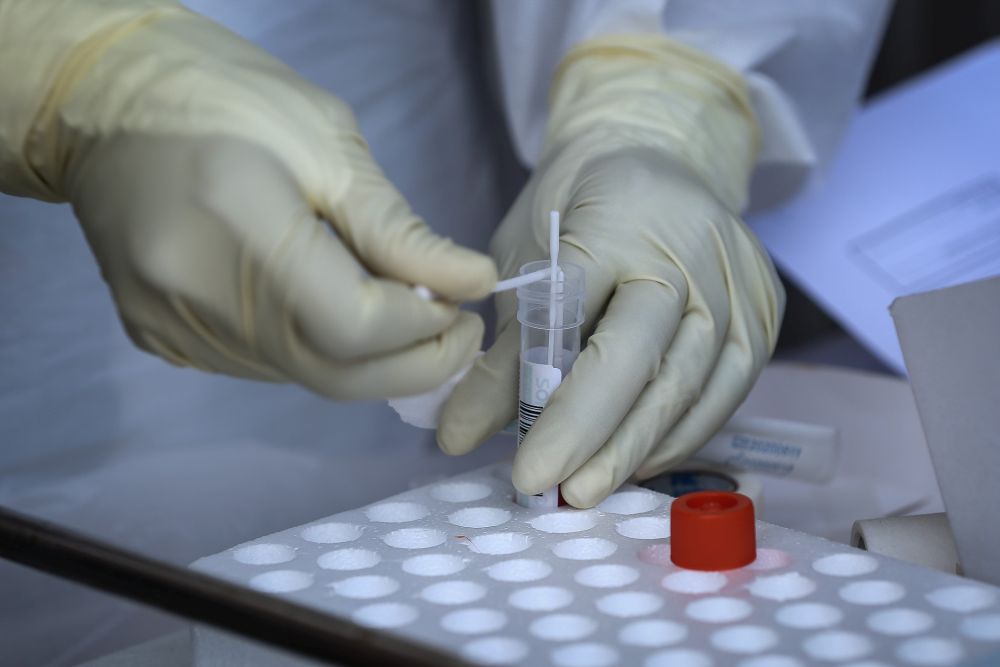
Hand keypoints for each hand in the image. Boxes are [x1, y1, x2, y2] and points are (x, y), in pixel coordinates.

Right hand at [27, 3, 495, 398]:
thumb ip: (399, 229)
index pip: (356, 326)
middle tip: (458, 327)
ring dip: (369, 356)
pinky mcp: (159, 339)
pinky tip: (331, 305)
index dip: (425, 326)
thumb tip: (471, 283)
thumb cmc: (224, 97)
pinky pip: (265, 367)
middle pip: (335, 375)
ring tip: (398, 305)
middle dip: (415, 363)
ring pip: (304, 377)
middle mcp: (194, 294)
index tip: (465, 301)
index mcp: (239, 226)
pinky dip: (317, 348)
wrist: (101, 100)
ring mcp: (170, 327)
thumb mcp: (328, 142)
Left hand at [437, 35, 783, 505]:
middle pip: (644, 363)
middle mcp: (689, 253)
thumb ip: (500, 353)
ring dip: (637, 450)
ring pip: (690, 387)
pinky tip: (636, 460)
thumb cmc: (578, 208)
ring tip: (590, 490)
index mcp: (616, 224)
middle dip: (596, 440)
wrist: (660, 156)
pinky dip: (678, 435)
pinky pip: (724, 392)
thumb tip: (458, 438)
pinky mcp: (765, 313)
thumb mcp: (523, 260)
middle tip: (555, 494)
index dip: (551, 406)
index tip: (523, 471)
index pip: (578, 322)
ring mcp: (738, 284)